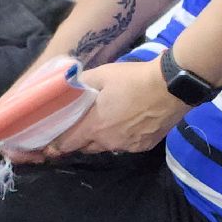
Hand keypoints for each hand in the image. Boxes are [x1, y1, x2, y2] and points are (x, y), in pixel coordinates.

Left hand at [42, 59, 186, 156]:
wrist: (171, 87)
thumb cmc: (133, 79)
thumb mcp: (102, 74)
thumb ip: (81, 85)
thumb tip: (67, 90)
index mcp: (94, 126)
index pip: (65, 144)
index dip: (56, 143)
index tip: (50, 140)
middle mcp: (108, 142)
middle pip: (85, 147)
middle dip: (79, 139)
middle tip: (81, 125)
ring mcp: (127, 146)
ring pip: (106, 146)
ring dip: (102, 138)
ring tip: (108, 121)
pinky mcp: (143, 146)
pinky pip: (126, 145)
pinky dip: (123, 137)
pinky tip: (130, 122)